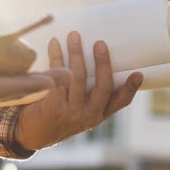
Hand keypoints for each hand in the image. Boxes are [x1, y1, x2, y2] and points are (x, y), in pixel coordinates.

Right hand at [0, 21, 70, 111]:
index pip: (4, 86)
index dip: (32, 83)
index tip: (55, 79)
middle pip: (11, 93)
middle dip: (40, 84)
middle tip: (69, 75)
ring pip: (7, 95)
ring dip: (30, 85)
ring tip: (57, 75)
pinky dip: (16, 86)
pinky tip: (34, 78)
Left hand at [14, 31, 142, 150]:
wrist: (32, 134)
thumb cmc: (59, 115)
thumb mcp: (80, 111)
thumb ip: (91, 95)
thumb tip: (100, 60)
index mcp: (98, 116)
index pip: (120, 102)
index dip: (130, 89)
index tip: (138, 74)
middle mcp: (88, 116)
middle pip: (102, 87)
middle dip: (103, 63)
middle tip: (100, 43)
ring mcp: (71, 113)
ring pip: (78, 78)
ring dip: (76, 53)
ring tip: (74, 36)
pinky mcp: (52, 107)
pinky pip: (57, 77)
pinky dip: (56, 57)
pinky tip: (54, 44)